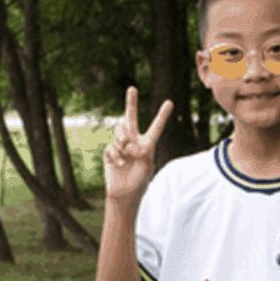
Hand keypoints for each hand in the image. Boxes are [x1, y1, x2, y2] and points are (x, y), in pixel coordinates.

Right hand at [103, 87, 172, 201]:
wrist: (124, 192)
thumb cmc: (139, 181)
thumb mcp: (146, 166)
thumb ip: (140, 151)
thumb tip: (128, 143)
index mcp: (147, 144)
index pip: (156, 127)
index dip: (162, 115)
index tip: (170, 102)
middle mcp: (133, 141)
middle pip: (131, 118)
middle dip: (131, 103)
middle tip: (132, 88)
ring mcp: (120, 145)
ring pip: (119, 132)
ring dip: (123, 142)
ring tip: (127, 155)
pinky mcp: (109, 151)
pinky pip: (112, 146)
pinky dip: (116, 155)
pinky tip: (119, 164)